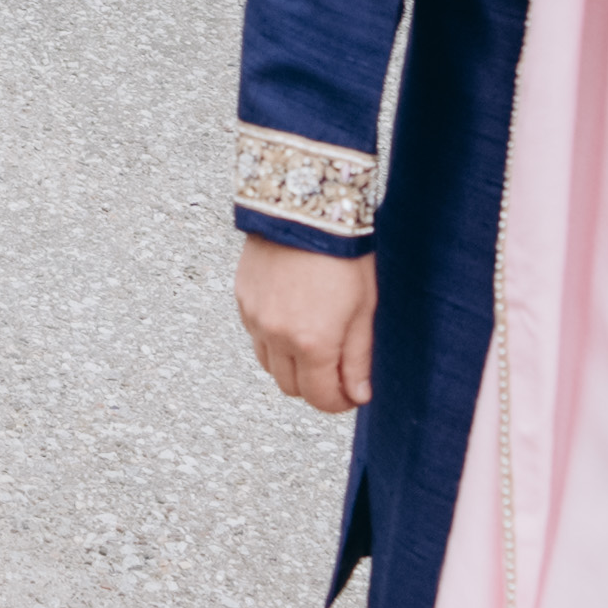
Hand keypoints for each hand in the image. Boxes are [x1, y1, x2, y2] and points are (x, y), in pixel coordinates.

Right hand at [238, 235, 375, 413]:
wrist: (305, 204)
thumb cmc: (344, 252)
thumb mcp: (364, 307)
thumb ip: (358, 357)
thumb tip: (358, 395)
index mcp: (313, 342)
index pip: (321, 399)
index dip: (340, 402)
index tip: (353, 392)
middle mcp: (277, 337)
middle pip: (292, 388)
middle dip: (316, 387)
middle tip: (336, 369)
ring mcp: (255, 318)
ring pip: (269, 366)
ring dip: (291, 366)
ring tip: (314, 342)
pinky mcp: (242, 299)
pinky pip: (256, 336)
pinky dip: (273, 340)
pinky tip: (293, 317)